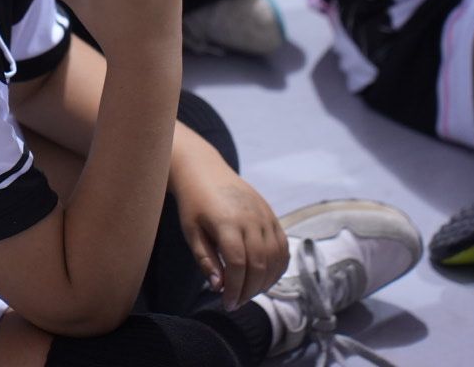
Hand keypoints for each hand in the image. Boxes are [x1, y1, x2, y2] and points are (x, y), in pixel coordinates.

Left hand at [173, 149, 289, 309]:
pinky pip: (282, 246)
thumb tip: (219, 287)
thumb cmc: (193, 203)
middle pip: (259, 264)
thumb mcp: (190, 232)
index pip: (237, 264)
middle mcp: (251, 218)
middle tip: (236, 303)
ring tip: (248, 293)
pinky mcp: (271, 214)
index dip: (234, 288)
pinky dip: (278, 266)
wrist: (204, 170)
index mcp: (227, 221)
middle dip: (249, 290)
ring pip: (275, 257)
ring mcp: (264, 215)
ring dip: (265, 281)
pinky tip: (265, 278)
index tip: (226, 303)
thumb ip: (205, 260)